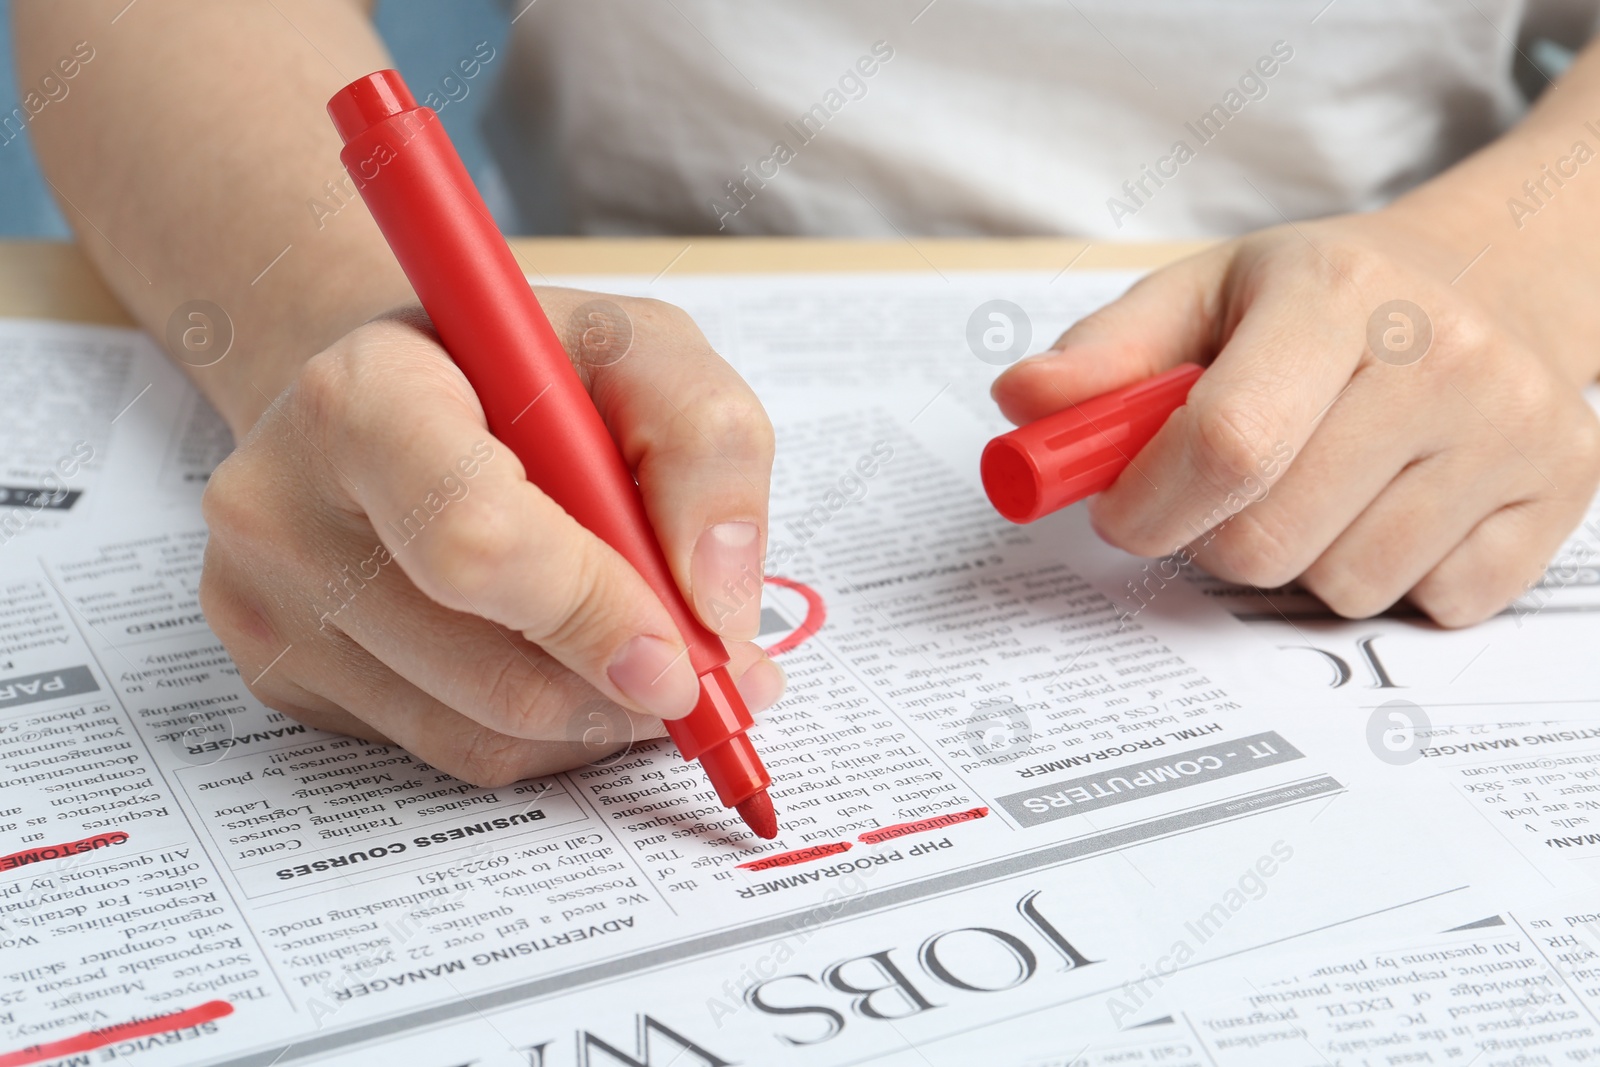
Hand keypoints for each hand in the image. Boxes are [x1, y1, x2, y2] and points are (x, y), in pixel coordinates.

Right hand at [198, 290, 784, 783]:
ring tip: (638, 646)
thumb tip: (721, 602)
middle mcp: (280, 506)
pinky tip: (560, 656)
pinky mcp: (282, 680)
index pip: (476, 543)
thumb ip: (705, 442)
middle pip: (490, 671)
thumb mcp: (638, 347)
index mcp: (361, 396)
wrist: (389, 394)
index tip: (688, 650)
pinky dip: (542, 732)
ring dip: (594, 716)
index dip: (597, 613)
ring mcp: (267, 607)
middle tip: (702, 666)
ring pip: (480, 735)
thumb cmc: (517, 370)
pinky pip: (452, 754)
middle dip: (624, 685)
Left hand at [992, 211, 1599, 626]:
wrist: (1491, 281)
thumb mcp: (1207, 291)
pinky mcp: (1562, 491)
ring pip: (1344, 586)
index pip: (1227, 442)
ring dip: (1301, 560)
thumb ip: (1105, 355)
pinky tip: (1390, 504)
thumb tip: (1020, 406)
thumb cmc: (1325, 298)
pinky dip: (1389, 577)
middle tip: (1224, 494)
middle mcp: (1444, 356)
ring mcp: (1515, 428)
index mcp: (1337, 293)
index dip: (1148, 506)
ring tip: (1319, 484)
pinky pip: (1431, 605)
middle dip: (1213, 539)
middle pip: (1270, 539)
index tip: (1121, 516)